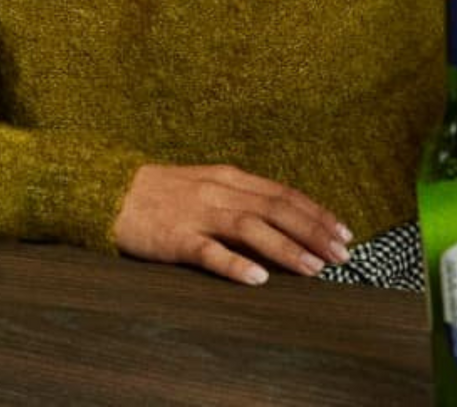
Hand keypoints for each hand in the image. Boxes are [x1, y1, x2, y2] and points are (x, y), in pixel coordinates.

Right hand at [112, 163, 353, 283]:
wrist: (112, 191)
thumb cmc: (165, 193)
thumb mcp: (210, 187)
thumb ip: (243, 200)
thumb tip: (285, 222)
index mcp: (232, 178)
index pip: (285, 194)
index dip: (317, 213)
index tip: (344, 232)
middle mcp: (221, 192)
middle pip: (277, 208)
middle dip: (313, 231)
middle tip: (341, 255)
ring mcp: (198, 214)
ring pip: (251, 227)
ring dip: (285, 248)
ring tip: (312, 269)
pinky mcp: (175, 238)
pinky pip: (209, 252)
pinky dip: (235, 264)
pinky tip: (257, 278)